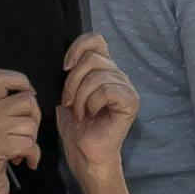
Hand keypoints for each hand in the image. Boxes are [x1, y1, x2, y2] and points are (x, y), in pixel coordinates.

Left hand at [58, 33, 137, 191]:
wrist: (84, 153)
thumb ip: (70, 72)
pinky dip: (91, 104)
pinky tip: (91, 115)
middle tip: (68, 101)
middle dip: (72, 81)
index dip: (78, 47)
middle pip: (91, 59)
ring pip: (96, 76)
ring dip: (80, 97)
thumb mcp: (67, 93)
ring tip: (80, 113)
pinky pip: (106, 90)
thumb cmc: (76, 127)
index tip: (64, 66)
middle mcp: (117, 75)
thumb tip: (65, 57)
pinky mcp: (130, 101)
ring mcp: (126, 87)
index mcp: (104, 69)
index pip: (95, 40)